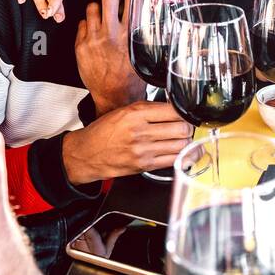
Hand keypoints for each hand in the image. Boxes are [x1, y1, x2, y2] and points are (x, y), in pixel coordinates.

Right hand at [62, 102, 192, 184]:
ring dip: (186, 141)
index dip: (183, 112)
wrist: (87, 153)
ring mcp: (143, 150)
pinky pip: (173, 160)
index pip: (173, 110)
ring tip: (182, 138)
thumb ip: (149, 109)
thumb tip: (173, 109)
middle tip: (186, 126)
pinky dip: (182, 156)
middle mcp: (140, 132)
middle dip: (188, 127)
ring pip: (181, 144)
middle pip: (181, 128)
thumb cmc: (104, 132)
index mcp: (135, 114)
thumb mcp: (124, 111)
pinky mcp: (145, 165)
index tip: (184, 114)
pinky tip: (180, 151)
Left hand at [76, 0, 143, 113]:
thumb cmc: (130, 79)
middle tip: (112, 3)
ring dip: (97, 10)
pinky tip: (93, 32)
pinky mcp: (80, 46)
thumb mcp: (142, 54)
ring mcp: (93, 39)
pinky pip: (81, 23)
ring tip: (101, 17)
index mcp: (129, 34)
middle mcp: (110, 34)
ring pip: (91, 8)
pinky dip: (87, 25)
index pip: (129, 2)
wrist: (114, 97)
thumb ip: (139, 34)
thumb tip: (140, 18)